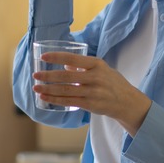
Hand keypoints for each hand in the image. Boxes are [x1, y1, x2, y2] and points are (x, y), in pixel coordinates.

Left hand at [32, 52, 152, 135]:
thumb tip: (65, 65)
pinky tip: (46, 98)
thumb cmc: (112, 82)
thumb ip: (83, 66)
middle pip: (66, 76)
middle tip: (36, 75)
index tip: (43, 57)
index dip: (56, 57)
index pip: (72, 58)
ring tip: (36, 88)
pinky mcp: (91, 105)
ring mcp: (93, 92)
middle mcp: (95, 77)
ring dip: (49, 89)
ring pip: (66, 90)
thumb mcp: (102, 69)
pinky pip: (69, 102)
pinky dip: (56, 100)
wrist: (127, 102)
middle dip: (48, 76)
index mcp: (97, 64)